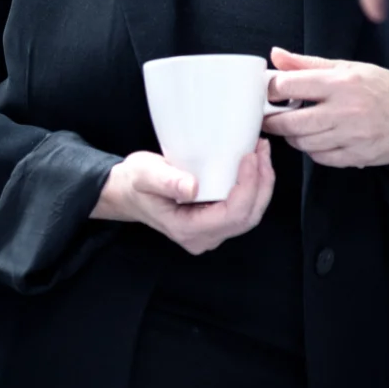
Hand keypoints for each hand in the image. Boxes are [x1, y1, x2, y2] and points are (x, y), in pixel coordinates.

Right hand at [90, 144, 275, 254]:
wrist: (127, 193)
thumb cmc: (135, 184)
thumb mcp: (144, 175)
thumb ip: (166, 181)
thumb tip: (192, 187)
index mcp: (187, 229)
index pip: (230, 215)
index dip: (247, 187)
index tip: (249, 158)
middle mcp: (203, 236)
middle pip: (247, 217)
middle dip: (261, 183)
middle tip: (261, 150)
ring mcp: (211, 230)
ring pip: (249, 214)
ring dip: (261, 183)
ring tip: (261, 152)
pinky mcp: (215, 219)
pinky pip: (243, 208)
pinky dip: (253, 185)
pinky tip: (253, 163)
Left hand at [264, 48, 388, 168]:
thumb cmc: (381, 89)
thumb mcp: (347, 68)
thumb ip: (308, 63)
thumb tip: (276, 55)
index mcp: (340, 83)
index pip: (290, 85)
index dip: (273, 89)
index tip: (270, 92)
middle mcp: (345, 111)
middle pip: (292, 122)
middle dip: (273, 121)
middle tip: (268, 117)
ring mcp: (351, 136)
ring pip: (303, 142)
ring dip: (292, 136)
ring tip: (293, 127)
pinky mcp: (356, 156)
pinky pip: (320, 157)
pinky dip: (312, 149)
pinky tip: (315, 139)